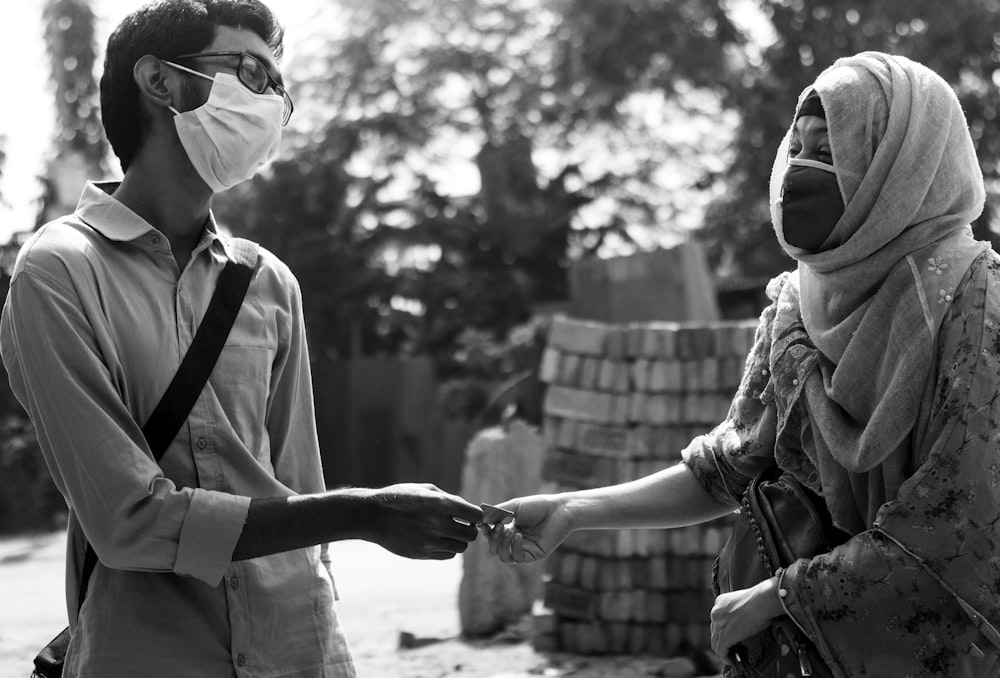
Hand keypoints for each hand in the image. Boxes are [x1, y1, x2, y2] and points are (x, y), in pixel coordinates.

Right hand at [365, 483, 482, 559]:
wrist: (372, 515)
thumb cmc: (399, 498)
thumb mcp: (424, 489)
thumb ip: (449, 499)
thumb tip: (468, 509)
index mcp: (440, 504)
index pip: (475, 515)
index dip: (476, 515)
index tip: (470, 515)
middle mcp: (438, 524)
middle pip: (470, 534)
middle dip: (469, 529)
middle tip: (461, 524)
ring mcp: (430, 541)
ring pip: (460, 548)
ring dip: (458, 540)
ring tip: (448, 532)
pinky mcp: (422, 554)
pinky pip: (447, 555)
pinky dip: (447, 549)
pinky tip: (438, 540)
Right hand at [482, 494, 572, 563]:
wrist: (559, 510)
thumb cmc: (538, 506)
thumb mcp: (513, 507)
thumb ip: (497, 513)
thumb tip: (479, 519)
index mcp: (509, 529)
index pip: (491, 536)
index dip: (485, 532)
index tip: (483, 524)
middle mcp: (515, 541)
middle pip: (494, 549)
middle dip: (493, 539)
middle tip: (499, 526)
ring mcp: (524, 549)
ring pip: (503, 557)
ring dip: (502, 544)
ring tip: (511, 531)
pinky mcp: (533, 555)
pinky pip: (517, 558)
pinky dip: (514, 548)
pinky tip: (519, 536)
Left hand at [710, 576, 784, 662]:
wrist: (763, 601)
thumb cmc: (761, 600)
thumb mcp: (744, 604)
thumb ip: (739, 612)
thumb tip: (743, 625)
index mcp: (720, 602)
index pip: (718, 620)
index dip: (724, 630)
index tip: (733, 637)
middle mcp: (715, 612)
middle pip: (715, 631)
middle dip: (723, 641)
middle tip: (734, 648)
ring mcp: (718, 624)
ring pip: (716, 643)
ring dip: (724, 651)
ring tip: (734, 656)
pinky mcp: (724, 636)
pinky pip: (720, 651)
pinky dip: (726, 658)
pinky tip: (733, 660)